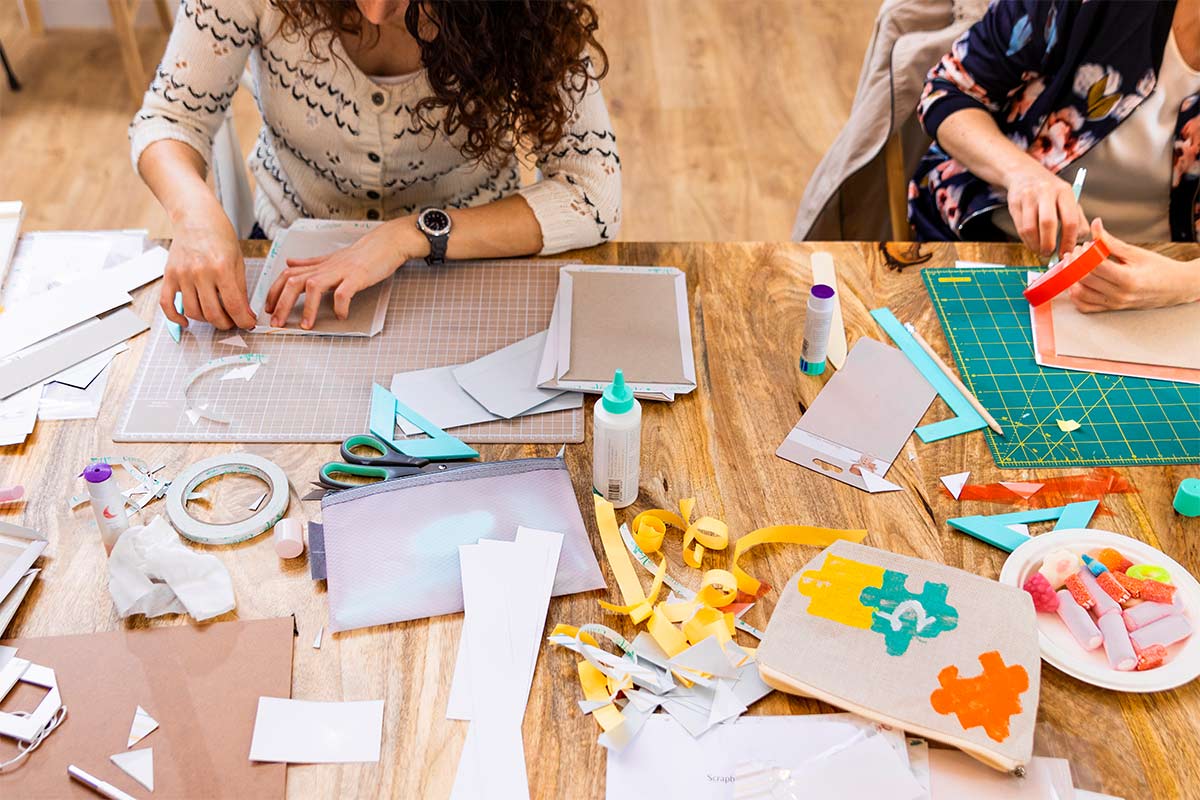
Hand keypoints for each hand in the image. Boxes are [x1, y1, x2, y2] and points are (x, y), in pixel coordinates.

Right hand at [160, 208, 255, 330]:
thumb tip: (244, 314)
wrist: (195, 217)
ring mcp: (182, 275)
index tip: (248, 324)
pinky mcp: (169, 275)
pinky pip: (167, 304)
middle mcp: (200, 273)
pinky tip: (186, 322)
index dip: (244, 321)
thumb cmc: (219, 236)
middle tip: (233, 322)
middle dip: (226, 324)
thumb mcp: (238, 261)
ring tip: (216, 315)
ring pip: (193, 312)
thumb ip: (240, 289)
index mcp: (222, 268)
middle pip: (213, 314)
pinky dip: (175, 318)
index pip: (234, 306)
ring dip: (206, 320)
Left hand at [264, 220, 417, 328]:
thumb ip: (309, 263)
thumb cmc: (362, 254)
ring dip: (308, 308)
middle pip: (294, 282)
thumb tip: (289, 263)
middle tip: (278, 323)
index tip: (270, 309)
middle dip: (282, 304)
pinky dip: (339, 307)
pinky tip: (341, 316)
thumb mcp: (330, 258)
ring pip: (314, 287)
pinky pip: (343, 293)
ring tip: (307, 326)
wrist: (386, 243)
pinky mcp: (357, 277)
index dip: (274, 292)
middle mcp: (325, 268)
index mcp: (318, 266)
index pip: (287, 276)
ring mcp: (341, 272)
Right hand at [1005, 165, 1086, 257]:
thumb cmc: (1052, 193)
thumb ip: (1078, 220)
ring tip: (1040, 250)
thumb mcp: (1069, 200)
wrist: (1025, 174)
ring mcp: (1028, 197)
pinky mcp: (1014, 203)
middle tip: (1050, 254)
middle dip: (1049, 244)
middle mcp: (1046, 192)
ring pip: (1030, 228)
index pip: (1070, 220)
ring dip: (1035, 245)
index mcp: (1065, 192)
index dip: (1069, 240)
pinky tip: (1032, 243)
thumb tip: (1077, 242)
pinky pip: (1020, 228)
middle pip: (1048, 223)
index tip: (1066, 252)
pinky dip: (1026, 241)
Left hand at [1068, 219, 1199, 311]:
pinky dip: (1076, 295)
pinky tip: (1077, 282)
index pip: (1095, 267)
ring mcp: (1114, 304)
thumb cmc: (1160, 269)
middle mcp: (1119, 295)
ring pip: (1080, 295)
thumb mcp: (1136, 252)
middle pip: (1084, 280)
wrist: (1176, 287)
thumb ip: (1111, 242)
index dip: (1084, 254)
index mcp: (1128, 279)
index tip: (1084, 245)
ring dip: (1072, 278)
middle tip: (1077, 252)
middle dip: (1075, 264)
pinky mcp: (1111, 309)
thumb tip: (1095, 225)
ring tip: (1075, 264)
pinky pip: (1085, 307)